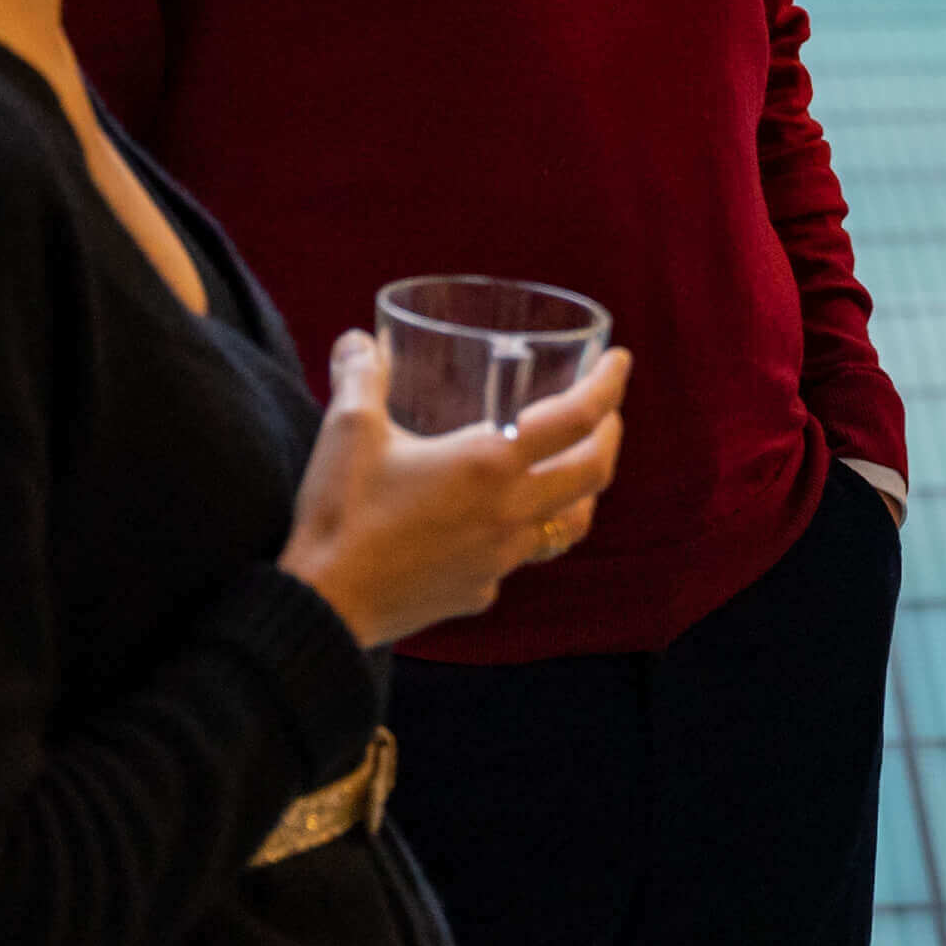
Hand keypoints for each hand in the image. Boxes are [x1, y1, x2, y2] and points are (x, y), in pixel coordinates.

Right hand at [280, 333, 631, 646]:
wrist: (324, 606)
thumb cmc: (341, 514)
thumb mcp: (348, 430)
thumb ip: (359, 376)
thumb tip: (359, 339)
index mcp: (491, 463)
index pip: (577, 418)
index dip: (608, 386)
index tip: (622, 361)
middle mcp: (510, 512)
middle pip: (593, 474)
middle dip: (610, 437)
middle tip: (608, 415)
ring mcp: (499, 559)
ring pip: (566, 524)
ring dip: (579, 492)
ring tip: (573, 472)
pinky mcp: (478, 591)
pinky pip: (517, 559)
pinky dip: (522, 535)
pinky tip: (499, 527)